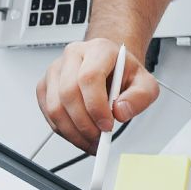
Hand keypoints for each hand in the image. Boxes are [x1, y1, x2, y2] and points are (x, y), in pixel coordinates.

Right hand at [36, 36, 160, 153]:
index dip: (96, 106)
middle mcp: (74, 56)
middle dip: (84, 124)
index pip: (89, 77)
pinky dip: (64, 131)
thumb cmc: (123, 74)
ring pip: (55, 107)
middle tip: (99, 137)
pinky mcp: (45, 86)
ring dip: (73, 132)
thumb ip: (140, 97)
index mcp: (99, 49)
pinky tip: (80, 134)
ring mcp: (56, 70)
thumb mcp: (145, 84)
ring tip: (91, 140)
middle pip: (68, 93)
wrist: (110, 68)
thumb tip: (120, 112)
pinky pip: (48, 114)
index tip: (106, 125)